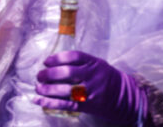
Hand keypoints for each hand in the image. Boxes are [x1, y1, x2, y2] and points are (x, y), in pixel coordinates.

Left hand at [34, 50, 148, 125]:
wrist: (123, 97)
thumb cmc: (105, 77)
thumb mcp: (96, 64)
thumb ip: (79, 62)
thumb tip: (52, 62)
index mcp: (94, 63)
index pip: (74, 56)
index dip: (57, 58)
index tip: (46, 61)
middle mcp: (92, 76)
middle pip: (68, 72)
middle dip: (50, 74)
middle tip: (40, 75)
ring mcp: (90, 92)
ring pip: (66, 90)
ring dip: (48, 89)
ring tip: (38, 88)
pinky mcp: (86, 106)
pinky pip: (66, 104)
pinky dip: (50, 102)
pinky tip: (39, 100)